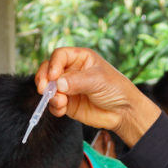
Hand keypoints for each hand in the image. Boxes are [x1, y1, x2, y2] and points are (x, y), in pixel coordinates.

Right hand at [36, 48, 159, 147]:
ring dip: (50, 96)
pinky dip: (54, 107)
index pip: (60, 55)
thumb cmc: (115, 89)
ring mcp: (68, 88)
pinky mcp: (67, 104)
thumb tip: (58, 84)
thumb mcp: (98, 80)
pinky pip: (54, 104)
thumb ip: (77, 81)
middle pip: (48, 70)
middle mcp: (71, 71)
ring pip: (48, 88)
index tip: (53, 76)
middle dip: (43, 79)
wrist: (123, 112)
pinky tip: (62, 110)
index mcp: (80, 58)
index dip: (53, 64)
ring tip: (61, 103)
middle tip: (44, 89)